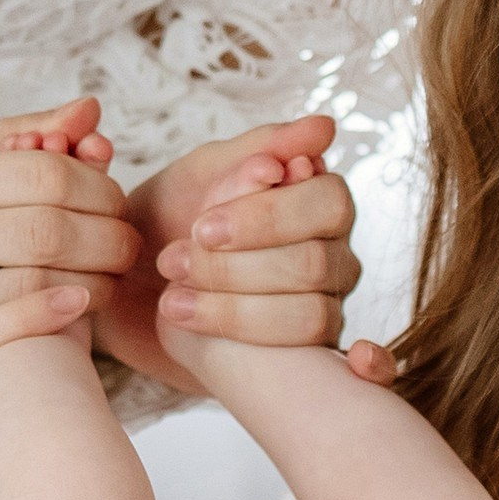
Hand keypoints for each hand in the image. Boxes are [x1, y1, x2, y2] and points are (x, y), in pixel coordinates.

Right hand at [0, 97, 142, 393]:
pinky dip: (49, 316)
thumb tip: (90, 111)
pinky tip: (76, 304)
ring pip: (28, 281)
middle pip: (45, 230)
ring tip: (108, 277)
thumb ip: (20, 138)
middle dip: (106, 238)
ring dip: (91, 281)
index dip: (98, 188)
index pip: (43, 174)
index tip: (114, 202)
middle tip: (126, 246)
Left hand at [95, 117, 370, 388]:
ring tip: (174, 304)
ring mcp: (326, 309)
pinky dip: (373, 367)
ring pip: (310, 317)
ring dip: (237, 313)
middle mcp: (334, 255)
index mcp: (317, 203)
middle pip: (315, 263)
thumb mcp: (200, 173)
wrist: (125, 285)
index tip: (200, 228)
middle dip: (235, 268)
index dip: (266, 217)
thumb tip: (324, 128)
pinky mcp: (307, 361)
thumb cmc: (169, 218)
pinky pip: (363, 371)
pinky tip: (359, 364)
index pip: (327, 204)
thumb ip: (257, 149)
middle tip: (174, 264)